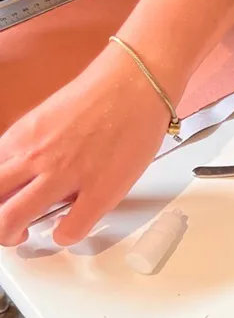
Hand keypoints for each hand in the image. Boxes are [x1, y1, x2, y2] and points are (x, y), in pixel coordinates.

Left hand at [0, 0, 233, 246]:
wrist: (138, 81)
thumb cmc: (105, 93)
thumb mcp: (50, 118)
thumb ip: (34, 147)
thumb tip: (30, 173)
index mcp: (20, 138)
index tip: (4, 199)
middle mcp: (35, 157)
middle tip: (9, 227)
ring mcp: (65, 176)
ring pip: (12, 222)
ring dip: (14, 235)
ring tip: (29, 233)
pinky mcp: (99, 190)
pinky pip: (68, 231)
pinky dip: (65, 236)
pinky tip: (71, 226)